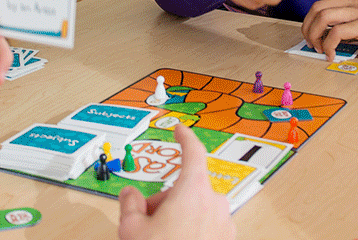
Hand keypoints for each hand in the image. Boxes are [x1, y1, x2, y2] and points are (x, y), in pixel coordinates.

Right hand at [118, 124, 234, 239]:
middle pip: (188, 187)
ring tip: (163, 234)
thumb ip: (130, 203)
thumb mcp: (132, 227)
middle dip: (166, 199)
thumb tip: (130, 194)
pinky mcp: (228, 237)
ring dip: (180, 215)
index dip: (185, 137)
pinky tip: (178, 239)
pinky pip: (208, 223)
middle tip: (149, 217)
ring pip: (198, 207)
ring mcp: (225, 221)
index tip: (180, 129)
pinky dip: (194, 229)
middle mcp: (215, 203)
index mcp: (194, 191)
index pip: (193, 152)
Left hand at [301, 0, 357, 59]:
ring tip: (319, 50)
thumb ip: (354, 21)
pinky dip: (329, 46)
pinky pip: (337, 33)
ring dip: (315, 36)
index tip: (312, 37)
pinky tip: (332, 56)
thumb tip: (332, 35)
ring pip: (323, 17)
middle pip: (318, 8)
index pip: (322, 4)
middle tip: (311, 44)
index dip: (311, 21)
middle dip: (308, 28)